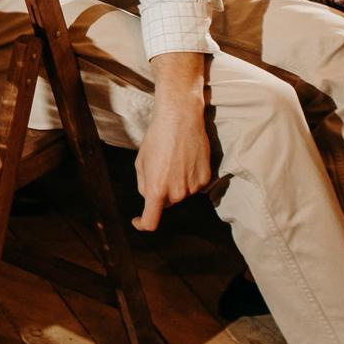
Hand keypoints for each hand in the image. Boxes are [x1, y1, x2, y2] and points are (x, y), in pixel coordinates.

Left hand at [133, 95, 212, 231]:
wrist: (181, 119)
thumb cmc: (157, 138)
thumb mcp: (141, 162)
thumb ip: (144, 185)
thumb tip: (149, 198)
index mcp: (156, 190)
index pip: (150, 221)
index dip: (142, 224)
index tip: (138, 221)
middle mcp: (176, 192)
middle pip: (166, 202)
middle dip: (160, 191)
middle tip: (159, 167)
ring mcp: (193, 187)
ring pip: (180, 193)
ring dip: (175, 183)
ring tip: (173, 159)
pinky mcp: (205, 178)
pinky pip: (194, 185)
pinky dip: (188, 177)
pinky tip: (185, 159)